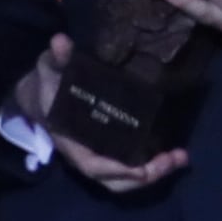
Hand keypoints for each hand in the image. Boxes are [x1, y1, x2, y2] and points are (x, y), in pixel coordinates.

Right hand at [12, 35, 189, 193]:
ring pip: (126, 178)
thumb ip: (57, 57)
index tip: (140, 170)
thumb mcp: (49, 68)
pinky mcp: (112, 148)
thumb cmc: (48, 84)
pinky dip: (152, 164)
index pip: (91, 165)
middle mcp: (86, 153)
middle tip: (173, 160)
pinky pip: (131, 165)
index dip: (114, 170)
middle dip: (146, 174)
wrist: (41, 95)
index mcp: (69, 140)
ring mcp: (100, 153)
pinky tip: (174, 154)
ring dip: (154, 172)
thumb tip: (60, 40)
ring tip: (180, 158)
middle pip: (115, 180)